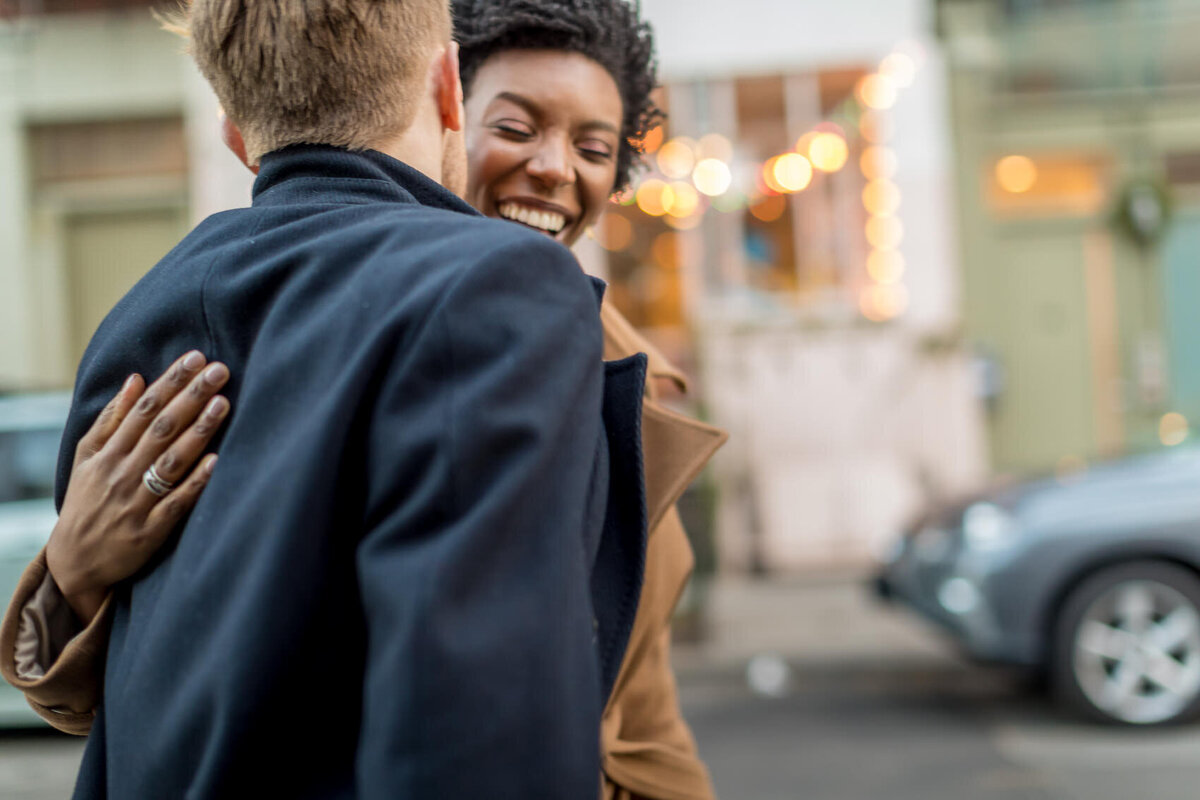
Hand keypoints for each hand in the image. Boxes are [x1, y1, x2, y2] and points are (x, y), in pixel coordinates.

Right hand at [45, 351, 231, 623]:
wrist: (74, 563)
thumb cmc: (86, 502)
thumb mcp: (86, 458)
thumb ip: (111, 419)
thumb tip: (135, 379)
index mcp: (109, 453)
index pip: (144, 409)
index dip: (171, 382)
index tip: (196, 358)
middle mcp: (122, 473)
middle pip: (161, 428)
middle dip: (191, 396)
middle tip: (219, 370)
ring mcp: (137, 502)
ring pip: (171, 461)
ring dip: (198, 431)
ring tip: (223, 403)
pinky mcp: (150, 531)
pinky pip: (176, 503)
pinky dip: (195, 482)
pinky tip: (217, 461)